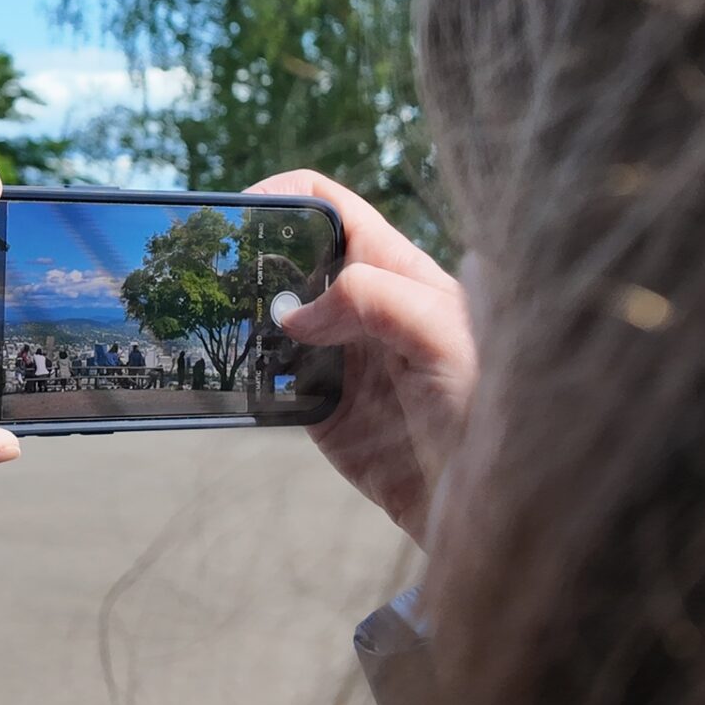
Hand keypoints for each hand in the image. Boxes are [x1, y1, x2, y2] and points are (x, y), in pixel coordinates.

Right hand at [246, 170, 475, 547]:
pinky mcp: (321, 409)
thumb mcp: (444, 332)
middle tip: (215, 275)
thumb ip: (374, 299)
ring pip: (268, 318)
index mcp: (394, 269)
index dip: (281, 198)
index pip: (328, 206)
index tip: (242, 219)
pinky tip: (232, 374)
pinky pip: (267, 379)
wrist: (496, 506)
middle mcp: (361, 306)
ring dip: (237, 316)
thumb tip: (295, 312)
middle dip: (247, 258)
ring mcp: (337, 357)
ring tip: (208, 321)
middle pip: (287, 258)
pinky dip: (244, 374)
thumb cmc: (490, 409)